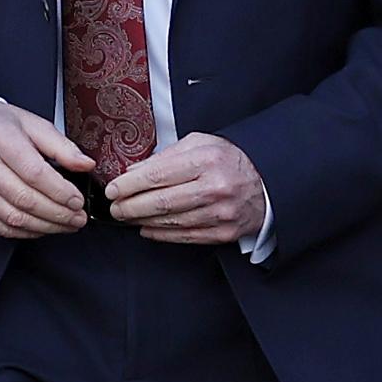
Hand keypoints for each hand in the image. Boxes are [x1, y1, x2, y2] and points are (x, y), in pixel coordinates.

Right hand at [0, 98, 93, 237]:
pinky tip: (44, 227)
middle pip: (24, 199)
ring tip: (67, 224)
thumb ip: (61, 146)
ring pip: (13, 217)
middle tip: (78, 217)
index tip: (78, 200)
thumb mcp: (33, 123)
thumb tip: (85, 164)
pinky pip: (0, 225)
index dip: (60, 192)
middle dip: (58, 213)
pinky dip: (26, 232)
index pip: (34, 173)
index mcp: (1, 139)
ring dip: (45, 226)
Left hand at [104, 133, 268, 245]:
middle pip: (161, 202)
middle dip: (130, 206)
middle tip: (114, 207)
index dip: (129, 185)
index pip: (158, 175)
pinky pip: (185, 236)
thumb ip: (165, 156)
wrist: (269, 182)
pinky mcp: (224, 233)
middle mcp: (216, 187)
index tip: (113, 189)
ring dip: (142, 221)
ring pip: (170, 222)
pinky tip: (146, 228)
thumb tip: (132, 171)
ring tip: (126, 216)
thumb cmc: (229, 159)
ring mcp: (221, 213)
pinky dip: (161, 234)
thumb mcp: (200, 144)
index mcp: (207, 160)